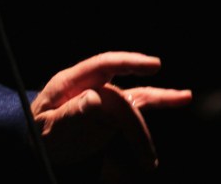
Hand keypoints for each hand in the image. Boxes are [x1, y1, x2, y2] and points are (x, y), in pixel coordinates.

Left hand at [32, 51, 191, 181]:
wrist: (37, 144)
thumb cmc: (38, 133)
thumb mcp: (48, 127)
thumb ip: (70, 114)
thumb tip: (95, 99)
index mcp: (69, 82)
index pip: (102, 66)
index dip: (128, 63)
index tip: (154, 66)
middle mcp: (89, 85)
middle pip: (121, 98)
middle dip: (134, 125)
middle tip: (144, 157)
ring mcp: (103, 97)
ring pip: (133, 102)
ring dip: (150, 118)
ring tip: (158, 144)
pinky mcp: (112, 112)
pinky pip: (137, 106)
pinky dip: (159, 102)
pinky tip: (182, 97)